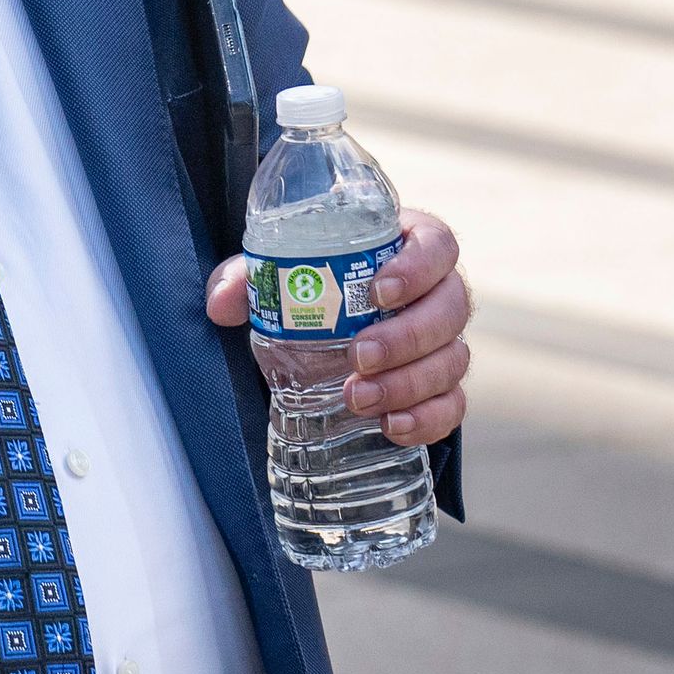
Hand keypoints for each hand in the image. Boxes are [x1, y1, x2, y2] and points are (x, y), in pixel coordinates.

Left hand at [203, 207, 469, 447]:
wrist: (326, 327)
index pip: (438, 246)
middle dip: (407, 337)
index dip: (419, 267)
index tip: (378, 292)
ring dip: (409, 384)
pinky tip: (392, 427)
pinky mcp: (443, 387)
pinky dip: (428, 420)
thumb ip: (247, 278)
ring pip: (453, 360)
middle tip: (359, 356)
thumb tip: (220, 305)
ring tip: (359, 400)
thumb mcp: (279, 273)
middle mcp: (438, 293)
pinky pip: (453, 406)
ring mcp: (445, 342)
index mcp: (408, 247)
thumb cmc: (311, 285)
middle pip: (451, 309)